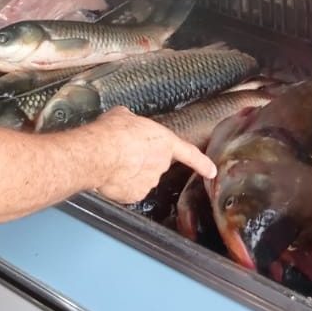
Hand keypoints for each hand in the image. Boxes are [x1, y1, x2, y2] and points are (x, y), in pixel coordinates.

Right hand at [83, 107, 215, 203]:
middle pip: (155, 164)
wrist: (100, 154)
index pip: (189, 153)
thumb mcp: (123, 115)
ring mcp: (149, 182)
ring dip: (130, 172)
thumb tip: (127, 123)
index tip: (211, 171)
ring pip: (141, 178)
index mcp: (163, 141)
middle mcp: (160, 164)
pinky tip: (110, 175)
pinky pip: (129, 189)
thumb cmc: (112, 132)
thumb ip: (133, 122)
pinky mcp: (135, 195)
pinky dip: (121, 184)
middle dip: (142, 160)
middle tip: (123, 152)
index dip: (201, 162)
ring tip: (113, 162)